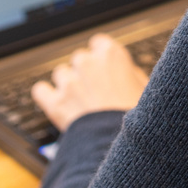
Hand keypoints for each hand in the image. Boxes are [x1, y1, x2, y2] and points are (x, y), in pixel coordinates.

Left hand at [31, 35, 150, 130]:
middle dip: (85, 72)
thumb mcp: (146, 88)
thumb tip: (122, 72)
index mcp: (111, 55)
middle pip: (80, 59)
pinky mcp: (55, 102)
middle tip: (95, 91)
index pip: (98, 43)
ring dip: (68, 84)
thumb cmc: (140, 118)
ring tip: (79, 102)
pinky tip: (55, 102)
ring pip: (61, 73)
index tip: (104, 69)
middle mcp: (87, 63)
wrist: (123, 144)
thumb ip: (129, 73)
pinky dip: (46, 96)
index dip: (101, 58)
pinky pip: (40, 90)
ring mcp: (69, 82)